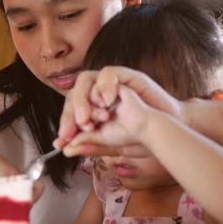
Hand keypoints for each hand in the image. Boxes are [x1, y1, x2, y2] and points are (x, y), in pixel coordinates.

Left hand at [56, 66, 183, 155]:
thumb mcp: (109, 145)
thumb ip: (89, 145)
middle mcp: (96, 94)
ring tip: (89, 120)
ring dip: (84, 100)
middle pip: (74, 94)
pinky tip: (107, 104)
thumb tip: (66, 150)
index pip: (70, 111)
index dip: (64, 125)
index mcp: (90, 109)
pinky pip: (108, 73)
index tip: (61, 143)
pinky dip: (104, 87)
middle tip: (71, 132)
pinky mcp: (124, 76)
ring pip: (85, 80)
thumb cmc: (136, 137)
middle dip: (70, 114)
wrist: (161, 132)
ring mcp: (109, 84)